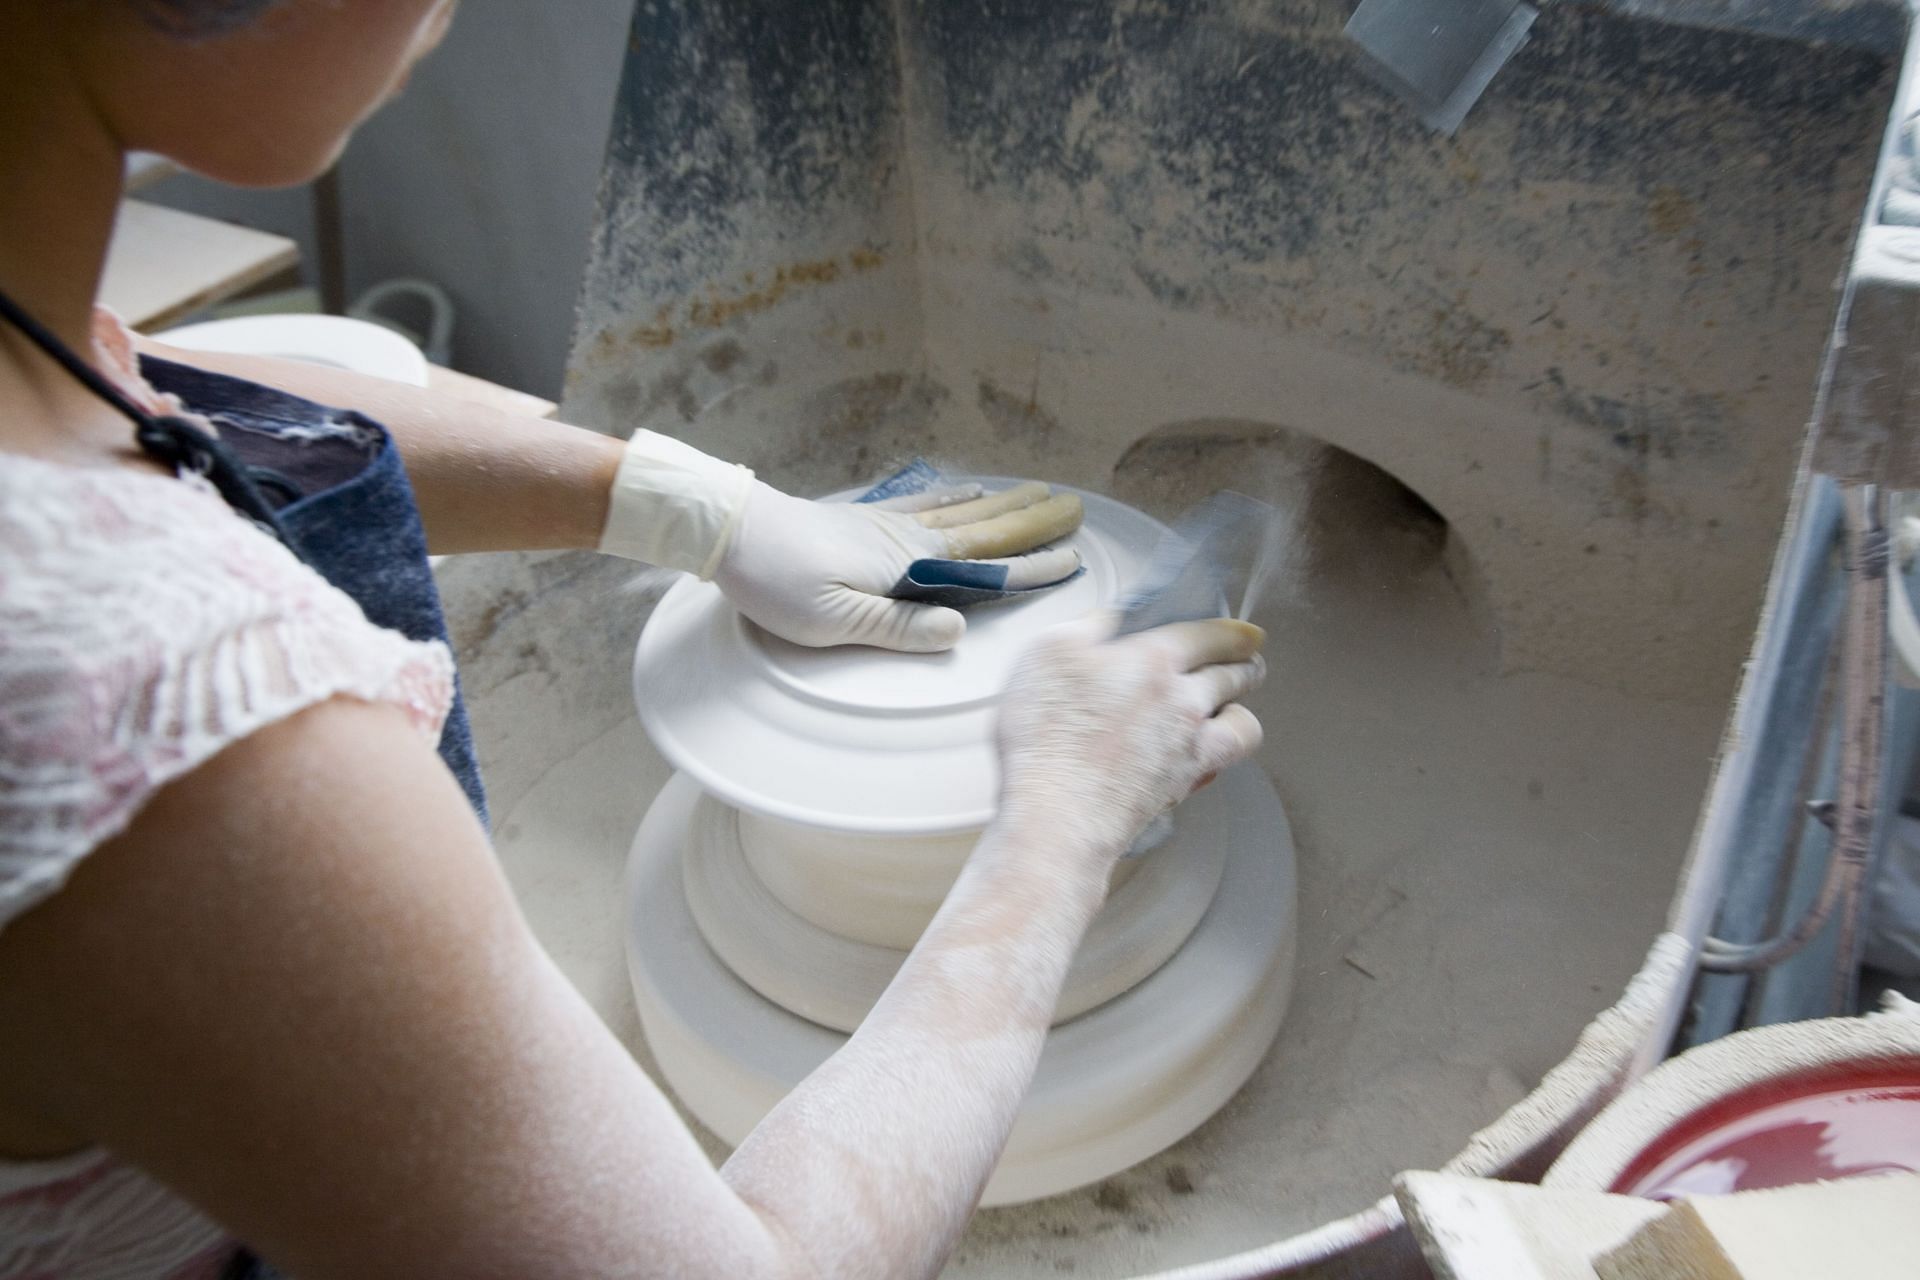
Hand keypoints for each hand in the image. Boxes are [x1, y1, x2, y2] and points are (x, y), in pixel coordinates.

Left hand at [712, 479, 1084, 650]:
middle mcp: (906, 537)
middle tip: (1077, 509)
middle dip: (1032, 521)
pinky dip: (955, 494)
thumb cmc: (777, 582)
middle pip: (984, 529)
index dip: (1030, 565)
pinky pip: (925, 501)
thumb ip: (897, 626)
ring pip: (961, 511)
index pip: (983, 566)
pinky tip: (971, 489)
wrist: (731, 531)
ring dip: (1004, 505)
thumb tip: (955, 629)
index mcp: (906, 564)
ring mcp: (886, 523)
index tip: (1072, 558)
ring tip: (1040, 493)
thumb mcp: (834, 621)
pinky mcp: (864, 518)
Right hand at [993, 614, 1265, 873]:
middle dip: (1246, 666)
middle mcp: (1184, 703)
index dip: (1234, 632)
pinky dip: (1218, 759)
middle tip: (1248, 664)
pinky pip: (1220, 767)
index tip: (1246, 634)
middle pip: (1236, 678)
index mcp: (1156, 661)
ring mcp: (1188, 749)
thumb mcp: (1048, 652)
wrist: (1057, 813)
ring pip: (1244, 726)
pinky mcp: (1181, 788)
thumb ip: (1087, 626)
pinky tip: (1201, 757)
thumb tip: (1109, 618)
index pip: (1211, 636)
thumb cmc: (1048, 732)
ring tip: (1233, 710)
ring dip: (1243, 713)